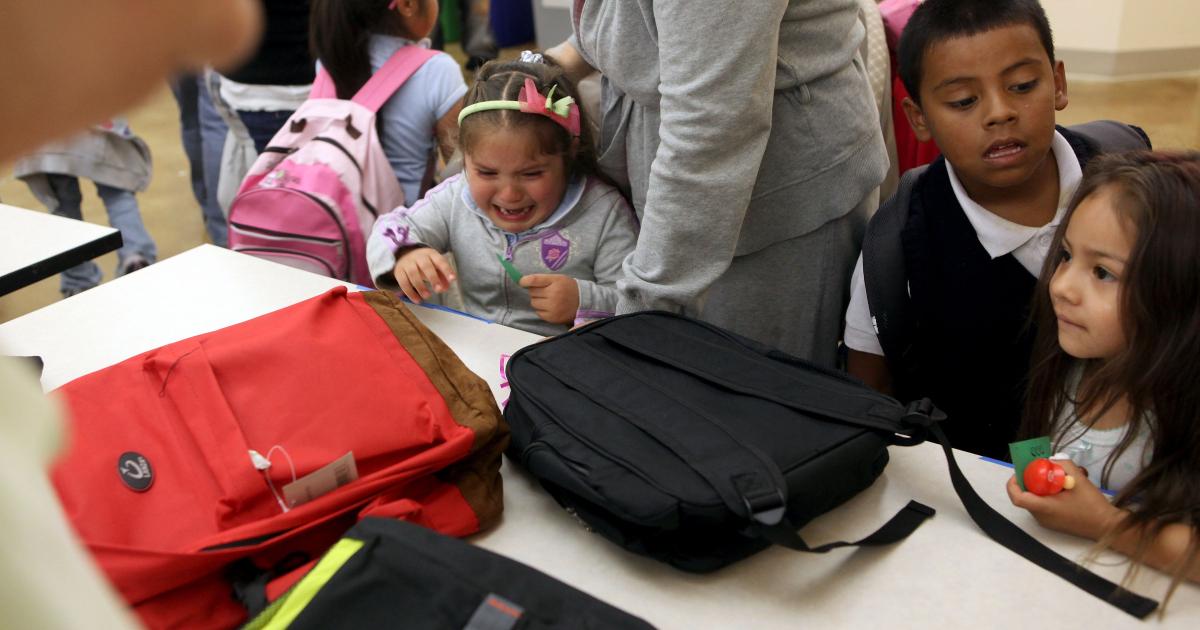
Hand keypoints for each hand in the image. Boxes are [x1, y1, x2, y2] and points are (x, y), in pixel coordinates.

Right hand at [393, 247, 454, 303]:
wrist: (404, 255)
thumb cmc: (424, 263)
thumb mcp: (435, 266)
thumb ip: (442, 276)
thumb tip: (445, 287)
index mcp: (431, 254)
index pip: (440, 261)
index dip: (447, 270)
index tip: (453, 279)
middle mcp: (419, 257)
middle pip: (426, 266)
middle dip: (433, 278)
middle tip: (438, 290)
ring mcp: (407, 263)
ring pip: (413, 274)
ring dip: (420, 287)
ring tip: (427, 296)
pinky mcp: (399, 271)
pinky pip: (403, 282)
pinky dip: (410, 292)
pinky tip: (417, 300)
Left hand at [520, 274, 578, 324]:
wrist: (584, 302)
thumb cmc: (568, 287)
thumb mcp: (558, 278)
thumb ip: (542, 279)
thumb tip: (522, 281)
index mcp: (556, 282)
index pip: (534, 280)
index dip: (524, 281)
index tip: (522, 282)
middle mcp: (554, 295)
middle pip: (532, 292)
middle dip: (535, 291)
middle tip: (544, 291)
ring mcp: (553, 308)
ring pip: (534, 303)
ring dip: (537, 300)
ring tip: (548, 299)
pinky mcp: (552, 318)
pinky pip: (538, 313)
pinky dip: (541, 310)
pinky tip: (550, 307)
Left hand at [1006, 460, 1124, 540]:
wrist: (1107, 526)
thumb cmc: (1092, 505)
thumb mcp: (1079, 479)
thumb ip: (1064, 465)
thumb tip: (1052, 459)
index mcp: (1044, 508)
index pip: (1017, 498)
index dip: (1014, 483)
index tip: (1021, 472)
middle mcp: (1041, 516)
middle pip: (1026, 495)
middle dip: (1031, 480)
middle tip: (1043, 469)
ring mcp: (1047, 521)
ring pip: (1035, 499)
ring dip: (1042, 487)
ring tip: (1059, 478)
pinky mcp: (1053, 522)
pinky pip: (1043, 505)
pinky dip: (1048, 494)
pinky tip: (1064, 488)